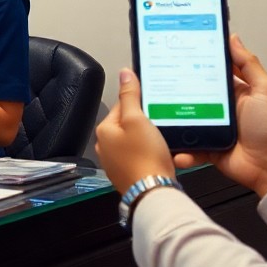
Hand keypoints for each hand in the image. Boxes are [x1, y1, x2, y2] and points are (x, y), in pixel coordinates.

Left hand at [95, 68, 174, 194]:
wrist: (154, 193)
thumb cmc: (145, 157)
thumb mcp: (138, 119)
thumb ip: (130, 95)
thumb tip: (124, 73)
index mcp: (104, 130)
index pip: (121, 105)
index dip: (140, 101)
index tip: (155, 102)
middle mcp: (105, 146)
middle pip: (128, 123)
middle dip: (146, 122)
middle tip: (162, 124)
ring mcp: (115, 162)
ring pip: (134, 140)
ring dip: (148, 138)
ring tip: (162, 140)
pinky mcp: (128, 174)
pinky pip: (139, 156)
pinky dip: (149, 153)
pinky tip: (160, 155)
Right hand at [173, 34, 266, 197]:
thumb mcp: (265, 91)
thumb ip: (249, 65)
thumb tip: (234, 39)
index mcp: (235, 91)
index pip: (212, 70)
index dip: (198, 60)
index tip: (181, 49)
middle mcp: (221, 107)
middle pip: (194, 92)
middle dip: (178, 87)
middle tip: (161, 80)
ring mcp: (212, 126)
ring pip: (186, 117)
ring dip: (174, 117)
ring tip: (160, 113)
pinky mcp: (206, 146)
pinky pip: (188, 145)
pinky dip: (181, 148)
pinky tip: (175, 146)